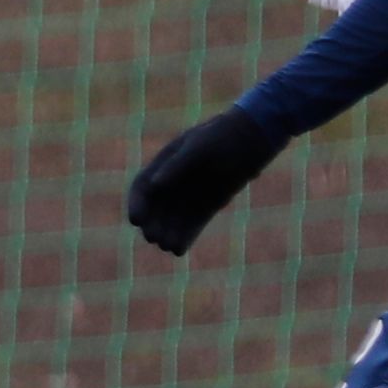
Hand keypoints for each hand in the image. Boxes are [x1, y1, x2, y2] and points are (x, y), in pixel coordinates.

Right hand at [125, 106, 286, 255]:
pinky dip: (185, 236)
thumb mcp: (197, 147)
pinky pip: (193, 224)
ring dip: (167, 234)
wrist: (251, 139)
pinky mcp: (209, 205)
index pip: (143, 187)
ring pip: (173, 219)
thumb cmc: (221, 137)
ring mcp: (192, 194)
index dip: (137, 204)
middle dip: (152, 224)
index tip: (136, 220)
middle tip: (154, 238)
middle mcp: (174, 182)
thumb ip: (176, 166)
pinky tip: (179, 250)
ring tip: (168, 246)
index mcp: (165, 164)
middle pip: (156, 208)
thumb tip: (154, 185)